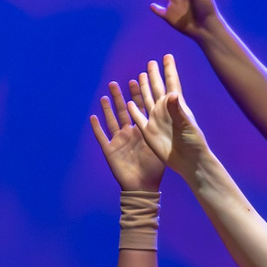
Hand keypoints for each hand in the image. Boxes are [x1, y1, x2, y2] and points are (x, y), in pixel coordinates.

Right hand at [89, 76, 167, 192]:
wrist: (145, 188)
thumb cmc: (156, 168)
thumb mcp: (164, 143)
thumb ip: (170, 119)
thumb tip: (173, 95)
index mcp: (144, 130)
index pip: (141, 107)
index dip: (138, 94)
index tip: (137, 79)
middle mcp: (131, 133)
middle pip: (124, 111)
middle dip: (120, 97)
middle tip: (115, 82)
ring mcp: (120, 141)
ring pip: (112, 121)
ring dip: (107, 109)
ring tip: (104, 96)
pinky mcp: (111, 151)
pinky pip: (102, 137)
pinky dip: (97, 128)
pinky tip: (93, 117)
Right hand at [125, 54, 209, 175]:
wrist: (188, 162)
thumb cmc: (193, 143)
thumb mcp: (186, 126)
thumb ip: (178, 110)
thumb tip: (172, 93)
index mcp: (176, 106)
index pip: (171, 83)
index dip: (169, 70)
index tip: (167, 56)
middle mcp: (164, 111)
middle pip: (157, 89)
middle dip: (154, 75)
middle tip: (151, 62)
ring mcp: (155, 121)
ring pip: (146, 100)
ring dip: (142, 89)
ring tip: (139, 77)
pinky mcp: (148, 133)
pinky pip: (137, 119)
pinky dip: (132, 110)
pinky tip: (127, 102)